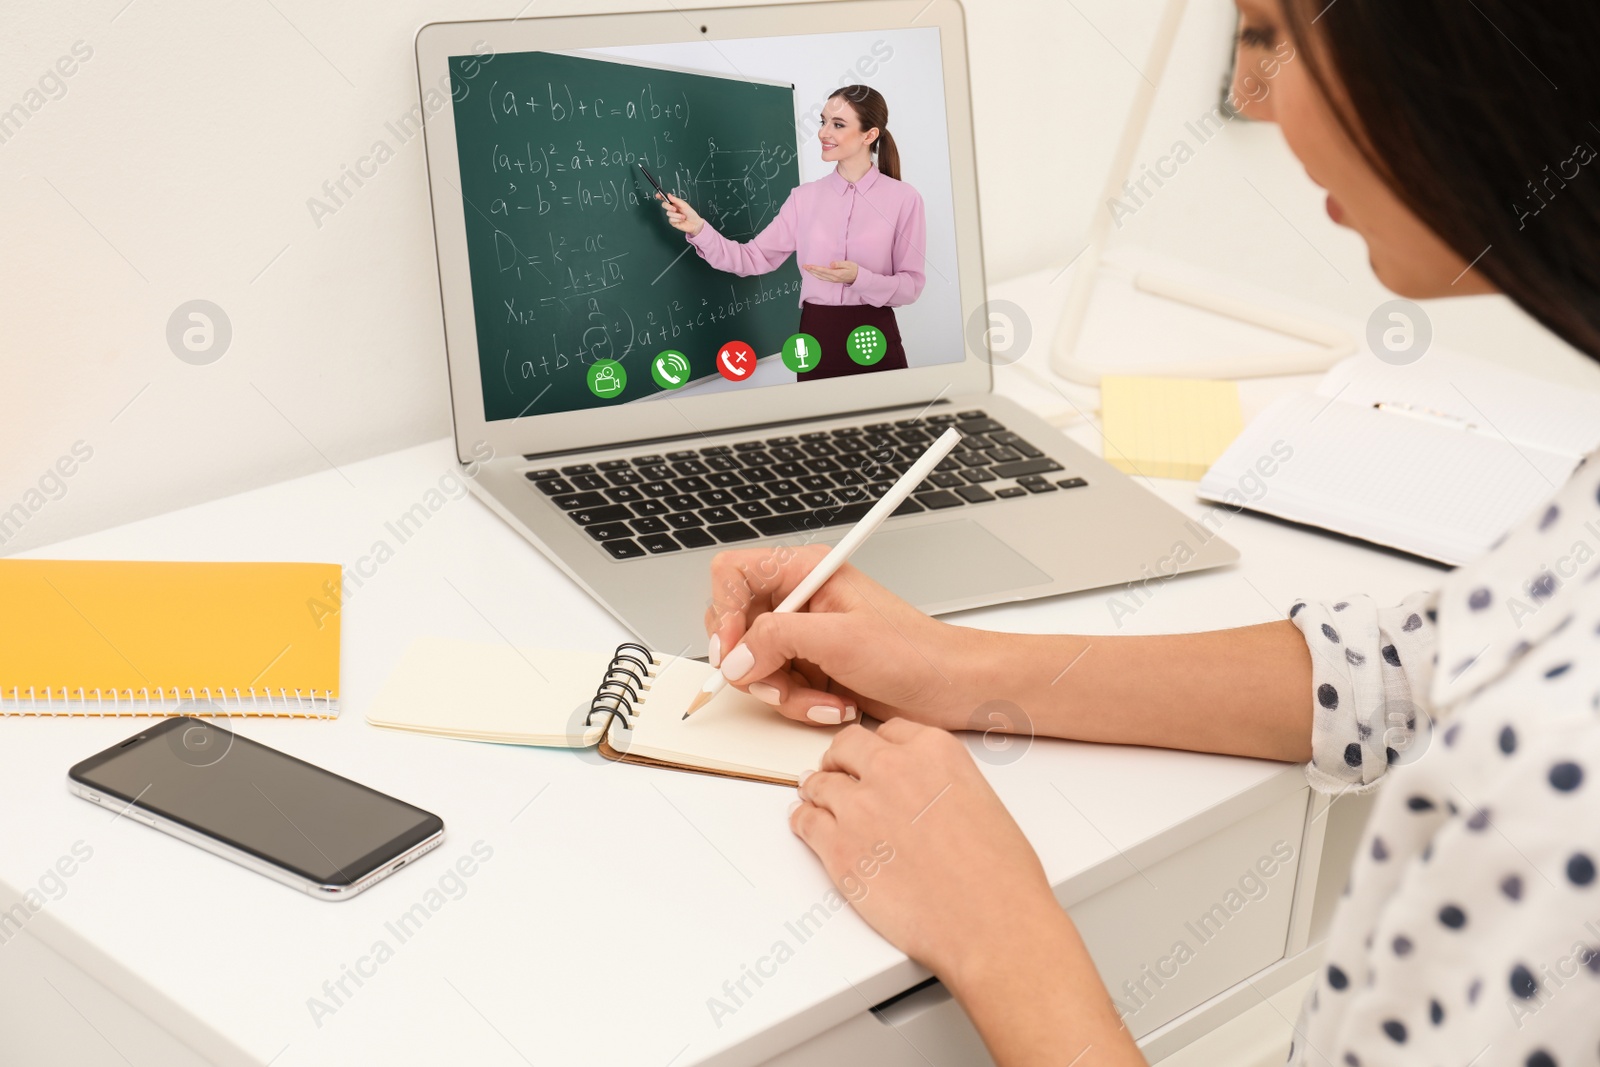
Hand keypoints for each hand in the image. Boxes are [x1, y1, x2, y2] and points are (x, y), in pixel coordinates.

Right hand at [658, 192, 703, 235]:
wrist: (695, 223)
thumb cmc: (691, 213)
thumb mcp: (684, 205)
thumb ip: (676, 200)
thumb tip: (668, 195)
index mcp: (675, 203)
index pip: (666, 199)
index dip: (660, 196)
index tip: (657, 195)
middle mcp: (672, 209)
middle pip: (664, 205)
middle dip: (668, 207)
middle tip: (675, 209)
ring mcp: (672, 216)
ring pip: (668, 213)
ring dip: (677, 215)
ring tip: (683, 217)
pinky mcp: (672, 222)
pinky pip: (671, 219)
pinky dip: (677, 219)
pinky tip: (681, 220)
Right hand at [705, 544, 1003, 728]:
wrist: (949, 687)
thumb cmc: (914, 652)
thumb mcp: (841, 640)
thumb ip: (778, 640)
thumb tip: (735, 657)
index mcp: (805, 572)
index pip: (732, 575)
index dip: (723, 612)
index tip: (735, 649)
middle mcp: (799, 599)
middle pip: (735, 626)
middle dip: (755, 664)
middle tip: (779, 680)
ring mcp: (803, 635)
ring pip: (753, 665)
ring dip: (783, 692)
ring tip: (823, 697)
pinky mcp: (810, 667)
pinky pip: (777, 688)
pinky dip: (800, 704)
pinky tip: (834, 704)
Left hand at [793, 718, 1145, 1065]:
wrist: (990, 923)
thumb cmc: (998, 876)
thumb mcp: (981, 799)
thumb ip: (941, 782)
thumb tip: (921, 795)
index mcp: (934, 750)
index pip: (888, 731)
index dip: (877, 748)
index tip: (872, 757)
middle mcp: (892, 768)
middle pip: (845, 747)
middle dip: (841, 761)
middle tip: (839, 773)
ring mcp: (860, 806)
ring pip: (818, 783)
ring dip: (818, 792)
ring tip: (818, 801)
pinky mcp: (837, 846)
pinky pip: (805, 822)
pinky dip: (804, 823)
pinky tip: (809, 827)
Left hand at [802, 260, 858, 283]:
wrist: (857, 277)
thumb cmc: (853, 269)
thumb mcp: (848, 264)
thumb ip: (839, 264)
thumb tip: (831, 264)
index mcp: (836, 274)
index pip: (823, 271)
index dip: (815, 268)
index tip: (808, 266)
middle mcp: (833, 278)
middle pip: (819, 275)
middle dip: (811, 271)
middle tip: (804, 266)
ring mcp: (832, 280)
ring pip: (820, 277)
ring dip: (812, 273)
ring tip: (807, 269)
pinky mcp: (832, 280)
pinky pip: (822, 278)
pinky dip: (816, 275)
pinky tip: (814, 273)